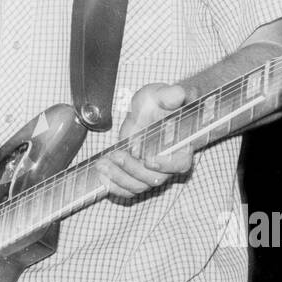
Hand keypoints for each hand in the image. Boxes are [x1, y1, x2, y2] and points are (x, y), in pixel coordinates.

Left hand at [97, 83, 193, 198]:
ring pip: (138, 186)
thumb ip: (171, 95)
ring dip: (119, 177)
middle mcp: (167, 163)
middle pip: (154, 178)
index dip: (166, 165)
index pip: (180, 164)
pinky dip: (114, 185)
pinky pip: (127, 189)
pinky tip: (102, 173)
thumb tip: (178, 93)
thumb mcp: (162, 94)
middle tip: (117, 154)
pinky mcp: (135, 174)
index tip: (149, 158)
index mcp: (180, 146)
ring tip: (103, 163)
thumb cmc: (158, 103)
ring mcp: (150, 171)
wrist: (147, 111)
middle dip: (133, 169)